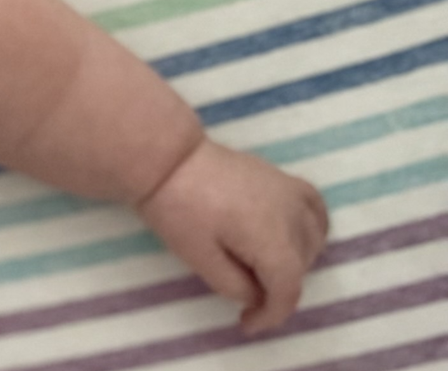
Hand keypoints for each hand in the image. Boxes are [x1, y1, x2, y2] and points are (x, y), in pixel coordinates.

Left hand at [135, 139, 328, 333]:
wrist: (167, 158)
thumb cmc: (177, 207)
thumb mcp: (199, 257)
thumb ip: (234, 285)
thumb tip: (256, 294)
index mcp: (272, 238)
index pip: (287, 289)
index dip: (271, 315)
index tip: (246, 324)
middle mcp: (292, 215)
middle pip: (299, 267)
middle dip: (275, 288)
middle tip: (244, 295)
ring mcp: (291, 192)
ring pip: (312, 241)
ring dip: (294, 261)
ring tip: (259, 268)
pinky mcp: (284, 178)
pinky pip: (315, 209)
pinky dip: (312, 228)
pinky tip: (295, 237)